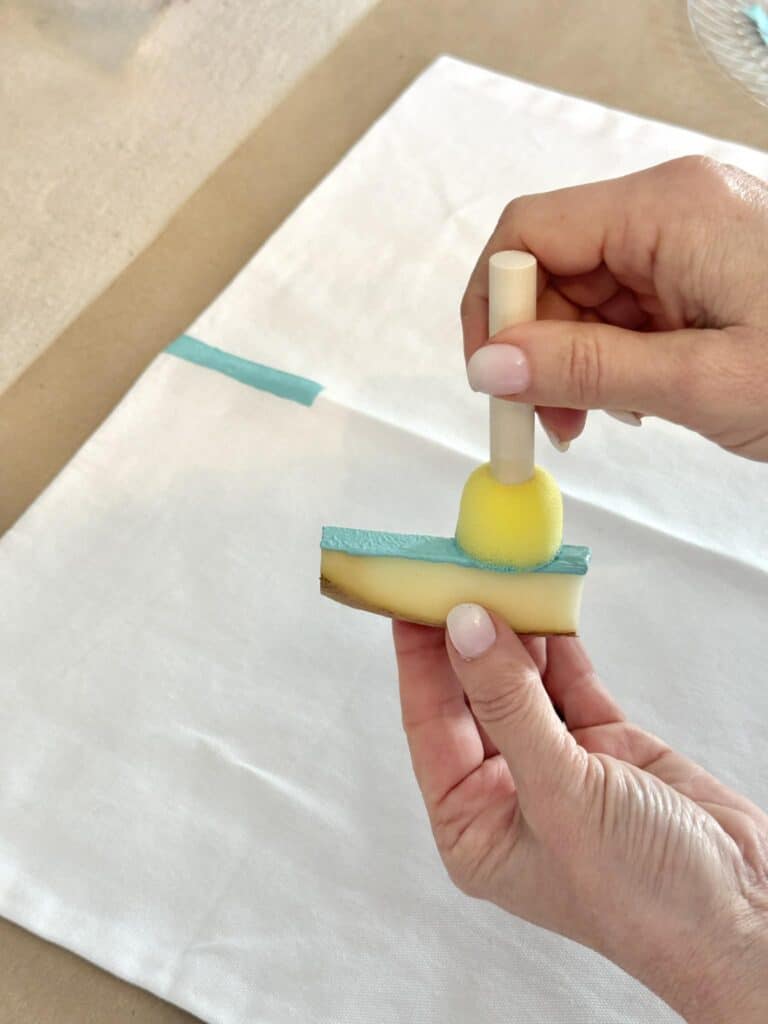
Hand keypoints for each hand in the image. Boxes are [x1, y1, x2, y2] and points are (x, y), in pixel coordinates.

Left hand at [394, 608, 767, 1021]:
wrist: (745, 916)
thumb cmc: (643, 892)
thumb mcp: (560, 793)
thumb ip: (509, 704)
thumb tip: (465, 627)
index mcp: (472, 825)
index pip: (429, 723)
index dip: (418, 658)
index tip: (411, 598)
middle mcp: (505, 793)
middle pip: (471, 695)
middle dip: (467, 637)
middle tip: (460, 574)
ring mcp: (555, 764)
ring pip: (521, 682)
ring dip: (516, 633)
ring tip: (505, 576)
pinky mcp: (603, 744)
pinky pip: (568, 682)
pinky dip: (560, 645)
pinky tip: (547, 607)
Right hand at [461, 156, 767, 459]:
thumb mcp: (702, 380)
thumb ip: (587, 368)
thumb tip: (488, 367)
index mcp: (667, 210)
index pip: (529, 232)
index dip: (494, 304)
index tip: (490, 379)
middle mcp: (669, 210)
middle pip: (551, 266)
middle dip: (532, 345)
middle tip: (545, 423)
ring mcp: (684, 240)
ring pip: (580, 294)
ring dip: (569, 359)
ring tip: (598, 416)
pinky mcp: (696, 273)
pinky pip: (620, 308)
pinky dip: (607, 357)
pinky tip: (635, 397)